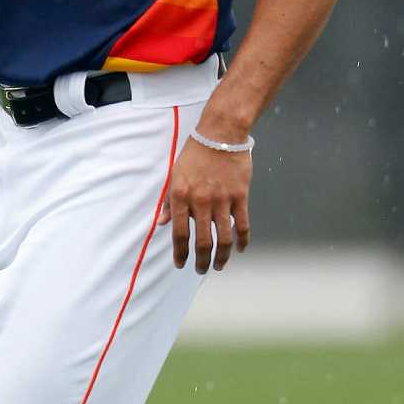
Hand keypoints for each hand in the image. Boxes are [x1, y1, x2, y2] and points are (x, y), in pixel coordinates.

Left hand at [160, 137, 251, 272]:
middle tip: (201, 270)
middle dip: (201, 262)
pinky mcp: (240, 196)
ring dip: (221, 257)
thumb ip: (169, 202)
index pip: (180, 234)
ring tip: (219, 265)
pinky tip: (240, 248)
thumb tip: (161, 223)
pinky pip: (242, 225)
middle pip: (202, 242)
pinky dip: (241, 241)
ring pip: (223, 239)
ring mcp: (222, 200)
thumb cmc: (195, 154)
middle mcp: (201, 201)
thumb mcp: (175, 175)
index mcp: (181, 196)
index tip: (181, 264)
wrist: (221, 134)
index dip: (180, 253)